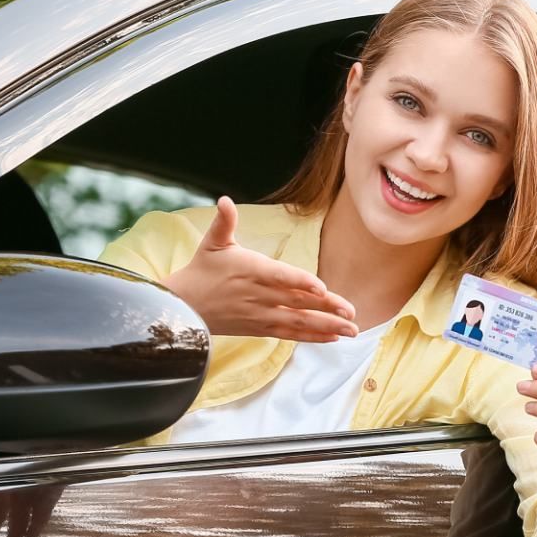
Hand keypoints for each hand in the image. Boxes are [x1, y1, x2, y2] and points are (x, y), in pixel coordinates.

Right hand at [165, 197, 357, 340]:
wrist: (184, 306)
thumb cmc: (202, 270)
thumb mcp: (212, 243)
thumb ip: (224, 221)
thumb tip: (224, 200)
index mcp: (251, 270)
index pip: (280, 277)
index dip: (301, 282)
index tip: (322, 288)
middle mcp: (259, 295)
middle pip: (297, 302)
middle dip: (326, 308)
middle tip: (351, 312)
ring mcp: (261, 314)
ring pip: (298, 322)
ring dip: (327, 326)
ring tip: (352, 329)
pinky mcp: (261, 327)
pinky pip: (290, 334)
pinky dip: (312, 336)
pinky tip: (333, 337)